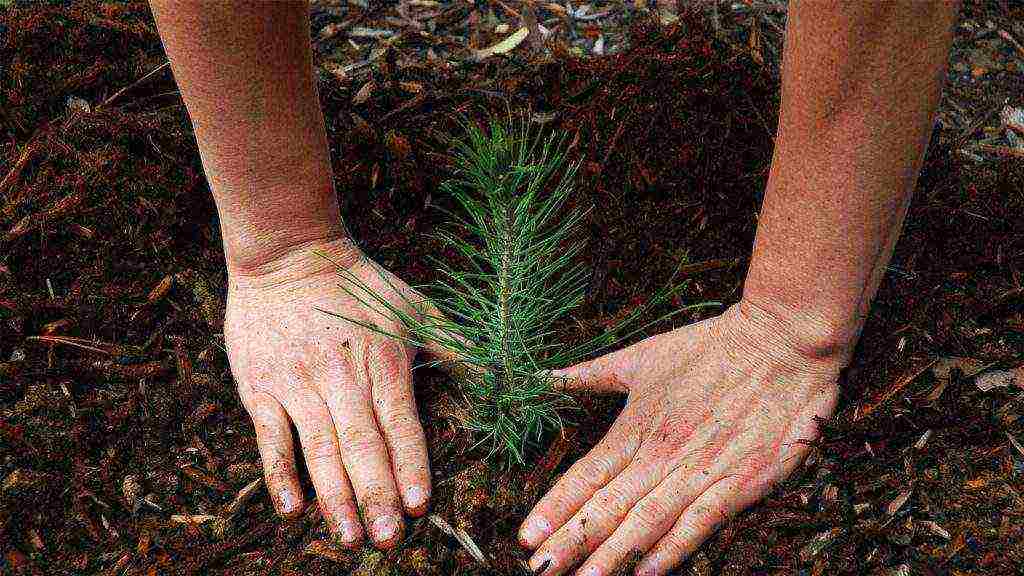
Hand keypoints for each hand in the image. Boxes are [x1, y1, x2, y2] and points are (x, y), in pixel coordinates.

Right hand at [224, 237, 433, 548]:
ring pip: (320, 449)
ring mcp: (299, 383)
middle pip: (362, 445)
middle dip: (376, 495)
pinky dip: (280, 474)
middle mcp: (342, 376)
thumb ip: (457, 347)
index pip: (401, 423)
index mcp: (384, 362)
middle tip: (389, 539)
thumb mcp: (415, 309)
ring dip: (335, 497)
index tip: (420, 506)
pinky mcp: (262, 386)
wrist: (289, 253)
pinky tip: (293, 507)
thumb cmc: (361, 285)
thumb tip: (506, 375)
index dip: (411, 465)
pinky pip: (270, 437)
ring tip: (350, 537)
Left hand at [518, 301, 841, 575]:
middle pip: (607, 508)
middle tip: (541, 570)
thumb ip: (590, 374)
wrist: (780, 344)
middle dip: (570, 543)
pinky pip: (698, 526)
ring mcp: (699, 472)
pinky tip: (646, 574)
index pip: (585, 476)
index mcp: (635, 427)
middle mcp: (661, 455)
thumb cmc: (709, 348)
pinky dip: (671, 551)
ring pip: (645, 523)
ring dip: (611, 557)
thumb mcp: (642, 356)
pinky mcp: (738, 484)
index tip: (525, 537)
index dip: (554, 509)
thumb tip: (544, 377)